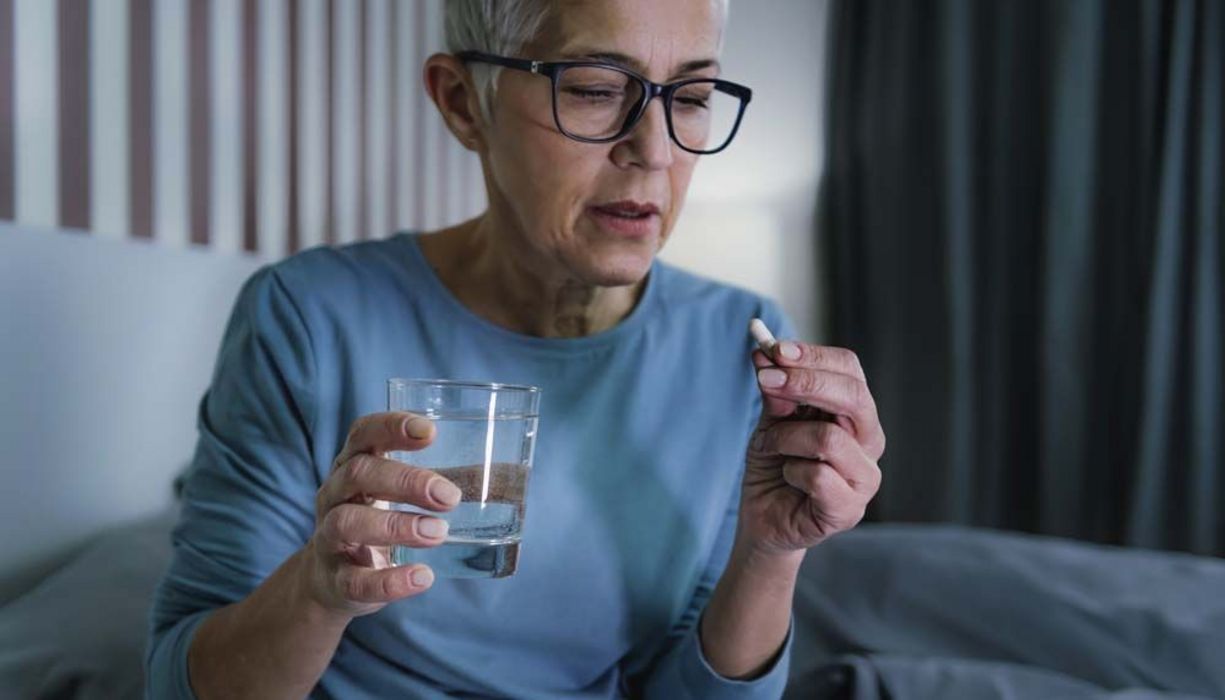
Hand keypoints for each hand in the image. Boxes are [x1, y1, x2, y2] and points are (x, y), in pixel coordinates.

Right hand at [301, 412, 461, 617]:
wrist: (331, 582)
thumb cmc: (377, 521)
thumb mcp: (398, 496)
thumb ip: (441, 483)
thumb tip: (506, 474)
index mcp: (354, 464)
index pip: (364, 433)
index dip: (391, 427)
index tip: (430, 431)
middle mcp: (334, 494)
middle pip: (359, 473)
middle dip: (406, 481)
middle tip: (450, 497)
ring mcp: (328, 537)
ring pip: (349, 522)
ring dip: (397, 526)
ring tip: (439, 533)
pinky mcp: (335, 580)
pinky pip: (355, 580)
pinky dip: (390, 581)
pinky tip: (422, 578)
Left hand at [739, 342, 885, 555]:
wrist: (763, 518)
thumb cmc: (774, 465)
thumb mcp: (770, 421)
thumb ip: (774, 392)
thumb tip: (765, 354)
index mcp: (854, 412)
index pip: (849, 369)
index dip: (813, 356)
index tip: (774, 350)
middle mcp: (869, 440)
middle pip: (853, 396)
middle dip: (805, 383)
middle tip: (765, 379)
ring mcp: (865, 476)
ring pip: (829, 437)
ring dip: (785, 436)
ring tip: (768, 446)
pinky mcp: (850, 509)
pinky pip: (818, 476)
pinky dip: (790, 470)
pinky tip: (787, 477)